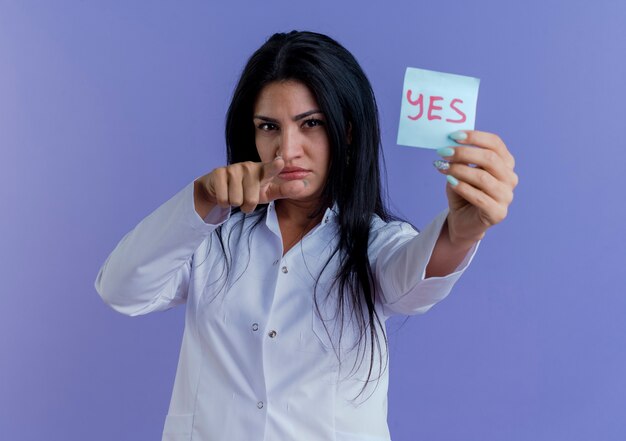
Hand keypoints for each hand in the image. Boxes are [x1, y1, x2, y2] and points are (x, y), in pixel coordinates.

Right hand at [194, 157, 306, 214]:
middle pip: (251, 200)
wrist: (221, 188)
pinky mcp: (218, 173)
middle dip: (247, 205)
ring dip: (235, 203)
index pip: (271, 169)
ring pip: (236, 200)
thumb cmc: (249, 190)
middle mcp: (249, 167)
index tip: (281, 162)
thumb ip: (285, 190)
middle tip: (245, 198)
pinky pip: (223, 199)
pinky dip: (223, 201)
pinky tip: (225, 193)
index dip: (275, 166)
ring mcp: (233, 168)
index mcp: (263, 171)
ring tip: (235, 194)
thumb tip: (302, 185)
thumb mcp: (268, 192)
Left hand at [434, 130, 518, 247]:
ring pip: (483, 178)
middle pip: (490, 158)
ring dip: (459, 170)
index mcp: (505, 163)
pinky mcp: (498, 213)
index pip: (495, 143)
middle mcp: (510, 178)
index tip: (454, 136)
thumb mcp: (460, 171)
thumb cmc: (463, 192)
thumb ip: (460, 158)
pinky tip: (450, 182)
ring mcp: (506, 196)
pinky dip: (462, 187)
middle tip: (443, 152)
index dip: (475, 137)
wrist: (462, 221)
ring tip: (443, 167)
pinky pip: (479, 197)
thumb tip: (449, 144)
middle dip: (464, 153)